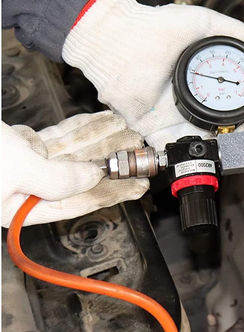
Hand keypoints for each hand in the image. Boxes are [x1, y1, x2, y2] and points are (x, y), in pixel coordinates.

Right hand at [2, 111, 148, 226]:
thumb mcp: (17, 171)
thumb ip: (57, 179)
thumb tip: (93, 176)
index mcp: (21, 209)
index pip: (80, 202)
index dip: (113, 192)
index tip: (138, 184)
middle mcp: (25, 190)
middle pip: (79, 176)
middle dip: (110, 160)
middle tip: (136, 151)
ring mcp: (24, 165)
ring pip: (73, 153)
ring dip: (102, 140)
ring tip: (125, 132)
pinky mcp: (21, 145)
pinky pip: (59, 137)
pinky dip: (82, 128)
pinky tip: (102, 122)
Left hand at [62, 0, 243, 148]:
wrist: (122, 40)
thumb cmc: (158, 28)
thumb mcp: (207, 23)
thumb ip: (240, 33)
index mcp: (208, 77)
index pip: (241, 95)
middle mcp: (197, 99)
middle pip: (233, 120)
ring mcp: (180, 116)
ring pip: (213, 137)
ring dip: (234, 139)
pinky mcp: (160, 130)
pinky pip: (182, 148)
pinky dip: (199, 152)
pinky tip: (218, 145)